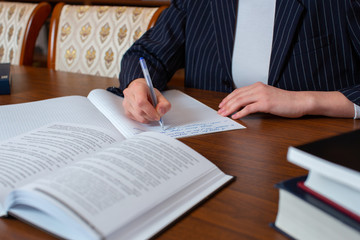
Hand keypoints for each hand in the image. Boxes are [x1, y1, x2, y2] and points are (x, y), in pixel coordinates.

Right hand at [122, 78, 170, 122]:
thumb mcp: (160, 96)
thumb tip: (160, 111)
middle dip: (151, 116)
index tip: (157, 116)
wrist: (139, 90)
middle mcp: (129, 94)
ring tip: (151, 113)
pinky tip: (145, 113)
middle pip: (140, 111)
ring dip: (147, 118)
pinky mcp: (126, 110)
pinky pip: (136, 119)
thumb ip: (164, 104)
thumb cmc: (149, 92)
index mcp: (137, 87)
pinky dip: (143, 119)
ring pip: (138, 117)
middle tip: (157, 115)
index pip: (141, 102)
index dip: (150, 111)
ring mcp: (126, 103)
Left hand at [217, 82, 353, 118]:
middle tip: (219, 111)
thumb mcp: (268, 96)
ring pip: (241, 101)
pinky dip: (240, 113)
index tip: (222, 104)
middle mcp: (258, 88)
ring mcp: (262, 95)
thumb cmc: (285, 101)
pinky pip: (249, 108)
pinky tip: (235, 117)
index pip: (238, 91)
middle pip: (237, 95)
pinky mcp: (266, 103)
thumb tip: (244, 106)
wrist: (300, 101)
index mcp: (258, 86)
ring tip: (224, 114)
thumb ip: (257, 98)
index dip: (228, 98)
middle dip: (226, 104)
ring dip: (230, 108)